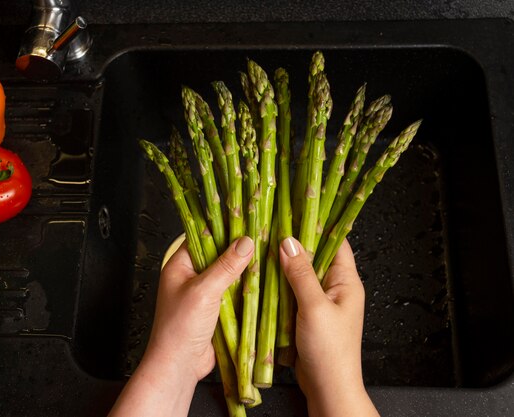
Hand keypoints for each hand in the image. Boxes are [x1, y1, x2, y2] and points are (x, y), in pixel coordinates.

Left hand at [109, 236, 252, 416]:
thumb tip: (245, 242)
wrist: (179, 366)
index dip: (222, 227)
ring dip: (245, 270)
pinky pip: (234, 293)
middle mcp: (192, 276)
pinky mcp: (217, 310)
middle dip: (238, 249)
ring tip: (268, 255)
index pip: (201, 236)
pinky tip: (264, 282)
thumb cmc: (179, 328)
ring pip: (229, 274)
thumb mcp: (203, 291)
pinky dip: (247, 289)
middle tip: (263, 236)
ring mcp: (205, 293)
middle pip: (218, 255)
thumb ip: (225, 266)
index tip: (245, 218)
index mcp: (180, 265)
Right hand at [279, 237, 378, 416]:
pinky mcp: (307, 315)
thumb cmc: (330, 351)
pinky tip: (263, 278)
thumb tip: (288, 241)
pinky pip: (292, 293)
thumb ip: (301, 274)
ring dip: (284, 266)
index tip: (297, 209)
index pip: (336, 242)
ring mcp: (320, 302)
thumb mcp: (314, 307)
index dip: (318, 224)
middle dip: (294, 243)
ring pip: (300, 275)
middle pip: (315, 256)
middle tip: (271, 227)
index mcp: (347, 282)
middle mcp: (336, 288)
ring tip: (263, 249)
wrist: (327, 389)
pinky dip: (279, 286)